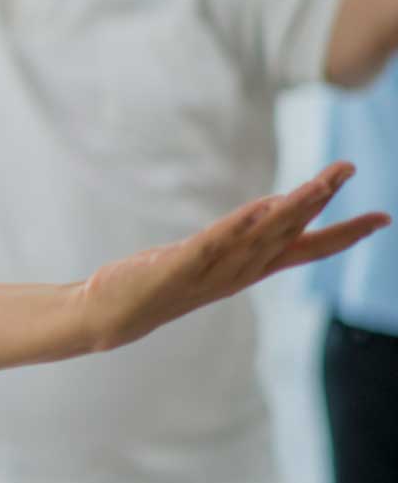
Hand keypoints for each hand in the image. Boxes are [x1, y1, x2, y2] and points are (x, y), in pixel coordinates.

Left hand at [79, 162, 387, 350]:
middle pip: (289, 233)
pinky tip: (257, 209)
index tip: (383, 218)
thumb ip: (242, 236)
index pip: (306, 250)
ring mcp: (210, 273)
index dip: (345, 234)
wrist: (112, 314)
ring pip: (259, 237)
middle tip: (347, 168)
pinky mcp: (178, 268)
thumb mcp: (208, 255)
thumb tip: (273, 207)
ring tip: (316, 182)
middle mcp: (238, 273)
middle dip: (320, 200)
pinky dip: (237, 228)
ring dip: (289, 208)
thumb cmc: (159, 283)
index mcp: (248, 270)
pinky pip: (213, 245)